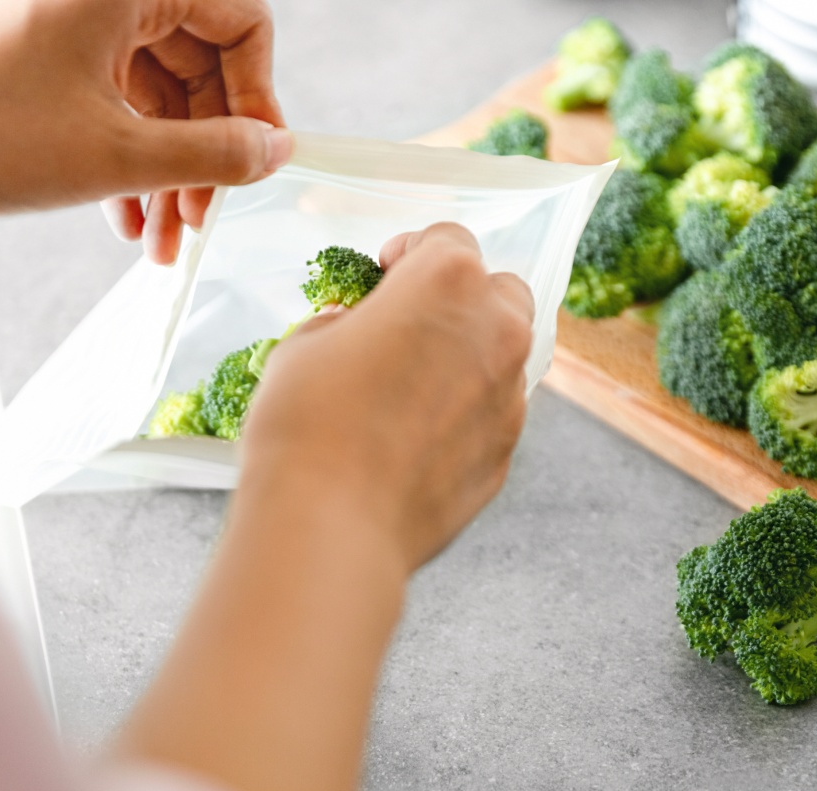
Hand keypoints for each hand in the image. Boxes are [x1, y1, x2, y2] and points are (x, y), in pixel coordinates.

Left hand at [0, 0, 289, 263]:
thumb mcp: (117, 154)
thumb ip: (215, 154)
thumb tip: (276, 152)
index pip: (240, 21)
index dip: (258, 93)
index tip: (259, 154)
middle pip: (202, 64)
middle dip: (209, 149)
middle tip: (207, 212)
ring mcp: (77, 24)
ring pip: (162, 92)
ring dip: (172, 169)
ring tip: (169, 235)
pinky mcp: (54, 56)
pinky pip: (121, 102)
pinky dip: (133, 159)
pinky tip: (131, 217)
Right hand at [242, 223, 534, 573]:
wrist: (332, 524)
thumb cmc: (308, 422)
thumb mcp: (306, 345)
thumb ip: (350, 325)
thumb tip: (360, 333)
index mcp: (449, 281)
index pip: (448, 240)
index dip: (412, 251)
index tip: (388, 271)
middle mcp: (497, 330)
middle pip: (499, 291)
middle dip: (462, 297)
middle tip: (413, 321)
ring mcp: (510, 395)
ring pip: (506, 354)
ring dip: (471, 354)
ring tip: (416, 382)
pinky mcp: (508, 451)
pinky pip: (495, 412)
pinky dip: (468, 411)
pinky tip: (421, 436)